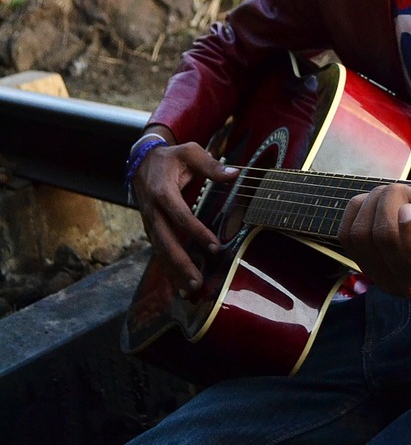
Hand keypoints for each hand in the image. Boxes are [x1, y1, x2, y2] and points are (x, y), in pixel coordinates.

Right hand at [131, 127, 237, 293]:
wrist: (141, 161)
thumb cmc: (171, 157)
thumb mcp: (190, 152)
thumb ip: (211, 165)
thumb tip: (235, 174)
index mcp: (162, 192)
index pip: (180, 216)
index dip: (197, 232)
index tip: (215, 247)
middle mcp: (152, 211)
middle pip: (165, 241)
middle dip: (180, 263)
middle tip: (197, 282)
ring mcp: (149, 222)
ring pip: (160, 251)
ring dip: (174, 272)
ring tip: (190, 292)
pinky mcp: (151, 229)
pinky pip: (159, 252)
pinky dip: (168, 270)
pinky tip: (179, 288)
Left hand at [337, 156, 410, 303]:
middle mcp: (410, 285)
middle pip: (384, 239)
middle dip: (393, 199)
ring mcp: (383, 278)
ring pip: (361, 234)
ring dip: (375, 201)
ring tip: (395, 195)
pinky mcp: (364, 267)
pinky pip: (346, 234)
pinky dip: (358, 208)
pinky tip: (377, 202)